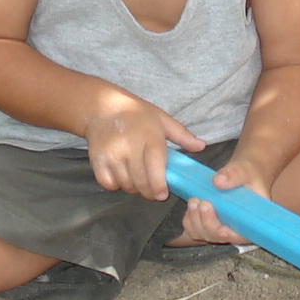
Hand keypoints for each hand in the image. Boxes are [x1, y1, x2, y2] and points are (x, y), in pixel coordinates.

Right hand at [82, 93, 204, 201]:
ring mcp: (112, 154)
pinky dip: (115, 184)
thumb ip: (182, 135)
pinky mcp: (97, 160)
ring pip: (126, 185)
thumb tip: (201, 146)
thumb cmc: (136, 114)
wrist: (102, 106)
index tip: (163, 194)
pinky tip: (121, 176)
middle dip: (149, 192)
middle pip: (140, 182)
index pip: (155, 169)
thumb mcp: (162, 119)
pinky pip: (108, 183)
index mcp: (150, 137)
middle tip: (153, 191)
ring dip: (133, 188)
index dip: (159, 186)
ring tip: (138, 180)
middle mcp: (130, 147)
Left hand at [177, 158, 271, 245]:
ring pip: (206, 235)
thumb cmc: (248, 174)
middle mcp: (238, 229)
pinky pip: (195, 231)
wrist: (241, 174)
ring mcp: (222, 228)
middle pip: (221, 237)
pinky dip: (190, 221)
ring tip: (194, 201)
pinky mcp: (209, 225)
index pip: (244, 236)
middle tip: (202, 204)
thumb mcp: (245, 170)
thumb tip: (218, 181)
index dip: (232, 236)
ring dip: (196, 222)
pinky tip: (191, 207)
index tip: (222, 229)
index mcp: (254, 220)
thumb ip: (234, 174)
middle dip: (209, 223)